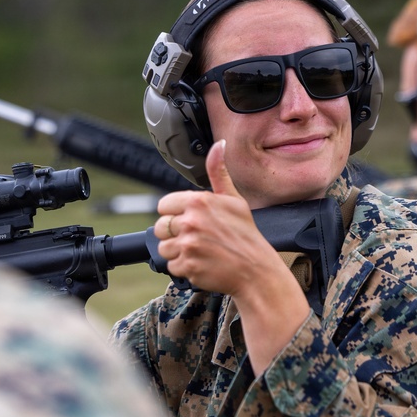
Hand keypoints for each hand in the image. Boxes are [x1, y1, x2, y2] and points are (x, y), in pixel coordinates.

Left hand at [154, 140, 310, 374]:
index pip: (163, 205)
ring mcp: (188, 245)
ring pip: (164, 248)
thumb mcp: (234, 199)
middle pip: (161, 227)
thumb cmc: (246, 235)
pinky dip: (185, 268)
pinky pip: (172, 266)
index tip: (190, 221)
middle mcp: (191, 222)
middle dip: (175, 234)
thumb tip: (218, 145)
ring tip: (201, 251)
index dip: (175, 214)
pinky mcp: (187, 266)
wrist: (256, 271)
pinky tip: (202, 263)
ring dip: (178, 252)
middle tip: (198, 238)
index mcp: (199, 202)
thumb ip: (218, 173)